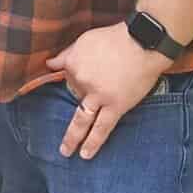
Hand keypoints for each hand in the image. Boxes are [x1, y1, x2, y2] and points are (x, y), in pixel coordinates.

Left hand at [47, 22, 169, 158]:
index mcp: (73, 64)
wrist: (142, 43)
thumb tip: (50, 64)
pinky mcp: (116, 106)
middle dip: (63, 113)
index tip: (88, 77)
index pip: (67, 77)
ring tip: (65, 151)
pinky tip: (86, 153)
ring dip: (73, 137)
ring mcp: (98, 96)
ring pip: (82, 120)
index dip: (77, 77)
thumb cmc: (114, 38)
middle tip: (56, 132)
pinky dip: (93, 141)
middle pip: (72, 99)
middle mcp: (82, 82)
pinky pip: (103, 127)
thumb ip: (67, 54)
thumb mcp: (84, 40)